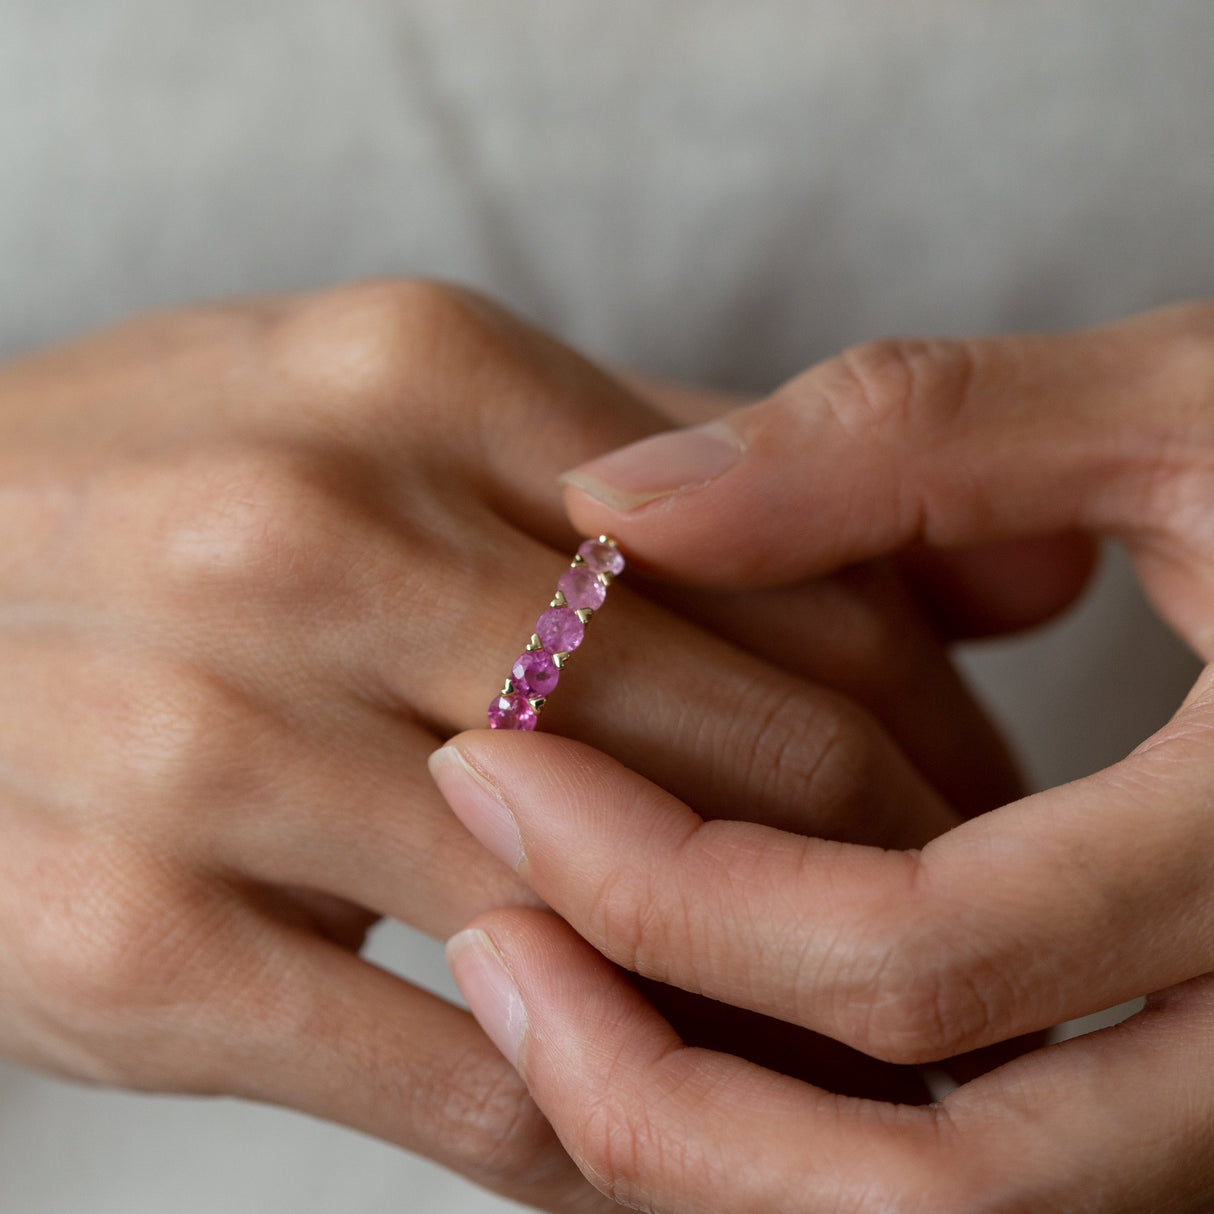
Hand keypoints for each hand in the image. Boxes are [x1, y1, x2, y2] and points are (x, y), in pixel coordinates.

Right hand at [0, 281, 1024, 1210]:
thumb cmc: (168, 495)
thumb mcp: (379, 408)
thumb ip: (636, 469)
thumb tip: (917, 564)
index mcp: (417, 377)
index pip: (791, 569)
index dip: (929, 705)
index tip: (971, 785)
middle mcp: (313, 535)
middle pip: (744, 739)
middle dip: (899, 862)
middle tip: (955, 927)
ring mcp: (210, 740)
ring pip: (623, 920)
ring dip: (774, 1013)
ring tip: (851, 1042)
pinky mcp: (130, 938)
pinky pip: (467, 1077)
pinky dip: (604, 1119)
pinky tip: (660, 1114)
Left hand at [437, 303, 1213, 1211]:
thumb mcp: (1191, 413)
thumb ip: (908, 436)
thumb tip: (619, 500)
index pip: (913, 957)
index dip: (664, 880)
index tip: (495, 766)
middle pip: (930, 1189)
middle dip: (660, 1091)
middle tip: (487, 947)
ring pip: (953, 1212)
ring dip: (720, 1136)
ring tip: (540, 985)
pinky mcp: (1201, 1063)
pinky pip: (982, 1157)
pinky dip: (807, 1112)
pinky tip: (686, 995)